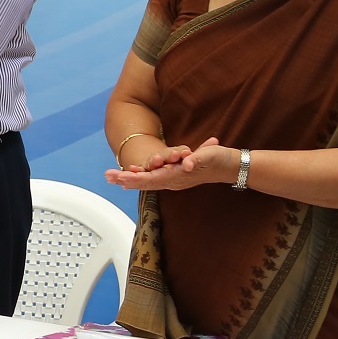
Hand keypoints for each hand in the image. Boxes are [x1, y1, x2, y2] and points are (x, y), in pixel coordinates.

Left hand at [105, 137, 236, 190]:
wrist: (230, 167)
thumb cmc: (219, 159)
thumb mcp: (209, 156)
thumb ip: (198, 159)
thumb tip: (187, 163)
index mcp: (178, 175)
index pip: (153, 178)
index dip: (137, 178)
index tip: (122, 176)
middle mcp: (173, 180)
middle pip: (146, 182)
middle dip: (126, 179)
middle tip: (107, 176)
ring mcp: (173, 179)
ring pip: (147, 181)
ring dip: (128, 179)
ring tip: (111, 177)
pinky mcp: (175, 176)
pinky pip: (154, 179)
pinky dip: (139, 178)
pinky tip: (128, 177)